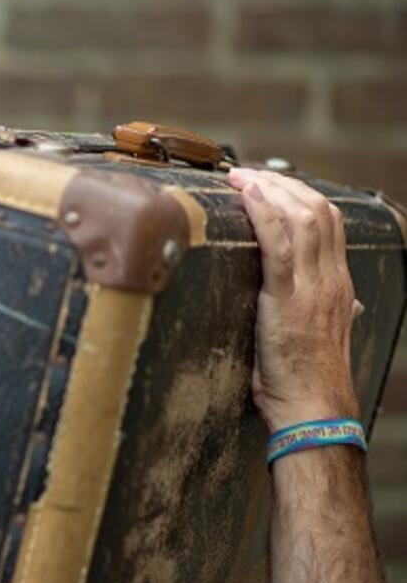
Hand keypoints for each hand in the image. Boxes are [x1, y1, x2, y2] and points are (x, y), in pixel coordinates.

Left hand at [223, 168, 360, 432]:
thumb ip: (328, 312)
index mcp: (337, 284)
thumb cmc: (306, 379)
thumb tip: (343, 303)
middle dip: (281, 183)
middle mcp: (330, 278)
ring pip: (302, 218)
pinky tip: (246, 195)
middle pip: (317, 210)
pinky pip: (279, 244)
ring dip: (268, 190)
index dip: (299, 195)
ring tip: (239, 177)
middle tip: (245, 173)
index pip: (328, 223)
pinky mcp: (288, 298)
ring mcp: (312, 286)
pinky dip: (263, 213)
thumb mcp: (320, 336)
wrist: (312, 409)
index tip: (269, 184)